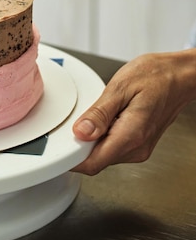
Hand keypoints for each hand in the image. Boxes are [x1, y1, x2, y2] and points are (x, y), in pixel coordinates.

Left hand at [72, 49, 195, 174]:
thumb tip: (80, 132)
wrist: (180, 76)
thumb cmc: (156, 76)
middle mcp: (137, 148)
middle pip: (96, 160)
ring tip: (96, 114)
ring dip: (93, 140)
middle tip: (76, 121)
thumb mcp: (121, 87)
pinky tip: (106, 117)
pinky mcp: (140, 144)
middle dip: (81, 146)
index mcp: (130, 135)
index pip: (93, 163)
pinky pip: (114, 147)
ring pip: (104, 154)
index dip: (71, 158)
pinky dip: (104, 136)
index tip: (59, 146)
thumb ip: (99, 114)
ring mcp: (140, 148)